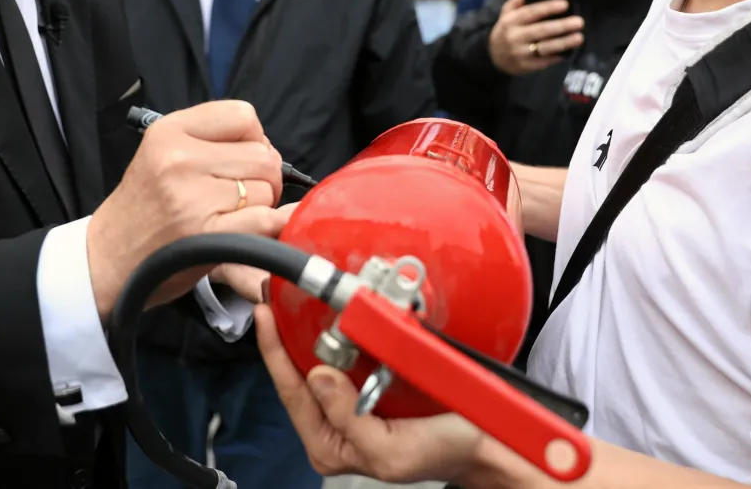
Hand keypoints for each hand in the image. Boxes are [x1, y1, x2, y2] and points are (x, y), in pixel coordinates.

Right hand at [87, 101, 285, 318]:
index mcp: (169, 131)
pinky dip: (264, 228)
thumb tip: (267, 147)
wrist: (109, 257)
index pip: (242, 115)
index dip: (253, 138)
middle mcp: (179, 159)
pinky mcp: (207, 234)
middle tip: (237, 194)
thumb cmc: (143, 207)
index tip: (240, 158)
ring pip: (266, 189)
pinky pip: (265, 220)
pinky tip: (241, 231)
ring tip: (229, 214)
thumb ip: (209, 139)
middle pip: (262, 155)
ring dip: (260, 205)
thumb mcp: (161, 153)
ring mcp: (193, 198)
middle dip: (262, 176)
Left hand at [253, 302, 484, 483]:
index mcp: (331, 444)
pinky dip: (342, 331)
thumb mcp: (390, 450)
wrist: (485, 442)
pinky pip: (349, 353)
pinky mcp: (373, 382)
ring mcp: (352, 403)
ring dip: (310, 331)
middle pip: (299, 374)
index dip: (273, 351)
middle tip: (274, 297)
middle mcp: (336, 424)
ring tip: (293, 301)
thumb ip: (349, 419)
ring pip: (320, 360)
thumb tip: (319, 377)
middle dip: (285, 337)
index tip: (264, 314)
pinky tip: (333, 314)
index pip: (291, 392)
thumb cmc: (443, 453)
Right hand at [488, 0, 583, 75]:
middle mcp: (515, 36)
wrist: (493, 57)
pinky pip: (544, 61)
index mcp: (511, 21)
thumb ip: (514, 3)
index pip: (531, 12)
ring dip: (564, 42)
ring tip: (579, 37)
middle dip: (562, 26)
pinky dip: (557, 56)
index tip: (565, 4)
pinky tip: (569, 51)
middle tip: (579, 22)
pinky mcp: (526, 66)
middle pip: (541, 30)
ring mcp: (521, 53)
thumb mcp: (505, 15)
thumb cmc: (505, 31)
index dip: (548, 8)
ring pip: (545, 47)